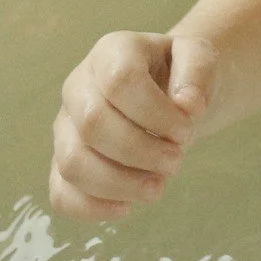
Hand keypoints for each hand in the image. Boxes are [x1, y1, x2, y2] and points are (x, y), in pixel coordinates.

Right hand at [48, 31, 217, 220]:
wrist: (169, 92)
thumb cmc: (181, 74)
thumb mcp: (199, 57)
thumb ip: (198, 72)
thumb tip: (188, 105)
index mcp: (111, 52)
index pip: (120, 81)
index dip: (156, 113)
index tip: (187, 130)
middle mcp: (78, 86)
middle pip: (93, 124)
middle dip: (141, 151)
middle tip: (176, 161)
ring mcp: (65, 126)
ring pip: (72, 162)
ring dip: (120, 183)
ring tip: (157, 187)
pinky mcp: (63, 163)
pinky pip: (61, 193)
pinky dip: (91, 207)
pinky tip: (127, 207)